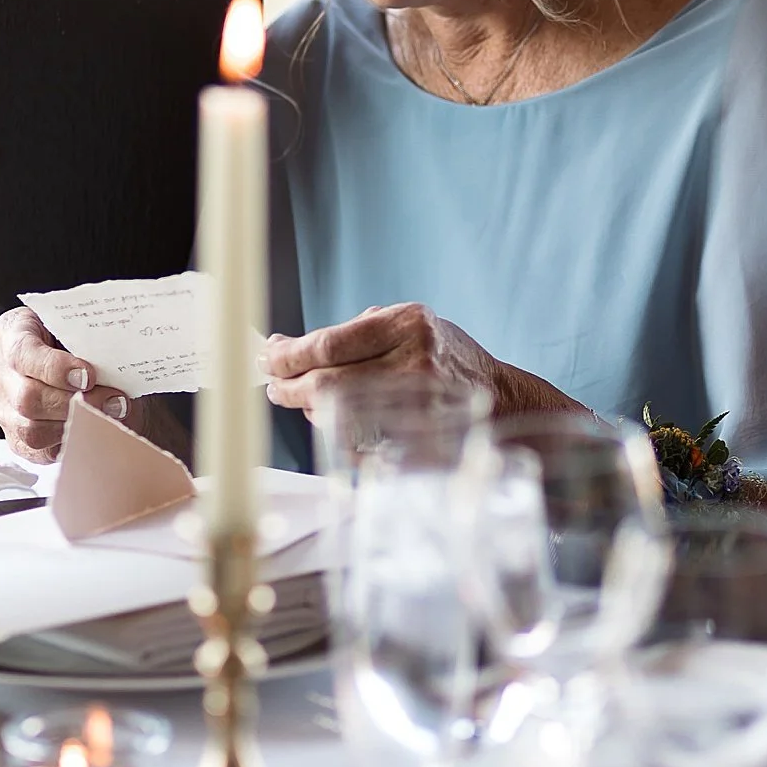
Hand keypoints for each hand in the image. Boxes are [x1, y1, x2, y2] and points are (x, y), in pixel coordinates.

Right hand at [0, 305, 127, 461]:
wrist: (80, 356)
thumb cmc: (80, 337)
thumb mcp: (81, 325)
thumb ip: (90, 337)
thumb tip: (114, 359)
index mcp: (11, 332)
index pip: (22, 354)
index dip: (55, 368)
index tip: (89, 375)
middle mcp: (2, 372)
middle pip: (28, 397)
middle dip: (76, 402)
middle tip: (113, 400)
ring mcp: (5, 408)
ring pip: (32, 429)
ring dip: (76, 424)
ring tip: (109, 414)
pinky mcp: (16, 438)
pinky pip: (40, 450)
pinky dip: (71, 441)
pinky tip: (94, 427)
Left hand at [260, 302, 501, 418]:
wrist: (497, 397)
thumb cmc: (444, 358)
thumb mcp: (409, 326)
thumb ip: (353, 334)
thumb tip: (285, 347)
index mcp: (409, 323)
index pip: (329, 343)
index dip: (289, 355)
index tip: (269, 358)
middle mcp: (416, 361)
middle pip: (329, 381)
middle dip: (290, 386)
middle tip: (275, 386)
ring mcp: (420, 404)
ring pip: (340, 415)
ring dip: (311, 410)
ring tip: (303, 401)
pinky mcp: (421, 441)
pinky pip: (360, 442)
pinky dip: (338, 433)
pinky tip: (336, 422)